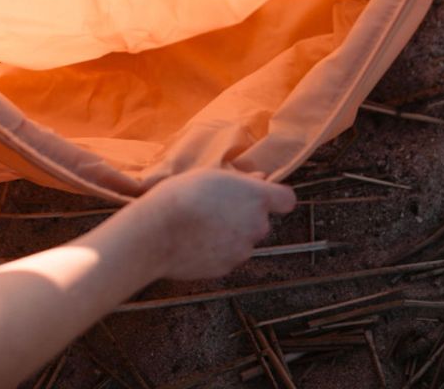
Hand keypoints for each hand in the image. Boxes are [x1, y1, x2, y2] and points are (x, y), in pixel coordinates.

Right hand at [133, 170, 296, 281]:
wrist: (156, 233)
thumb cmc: (181, 196)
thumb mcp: (211, 175)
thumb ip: (241, 181)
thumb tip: (260, 179)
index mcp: (255, 197)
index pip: (287, 199)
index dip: (275, 197)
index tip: (260, 195)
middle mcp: (256, 225)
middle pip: (260, 221)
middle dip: (244, 216)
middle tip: (216, 206)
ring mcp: (242, 250)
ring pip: (243, 240)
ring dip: (230, 234)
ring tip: (200, 224)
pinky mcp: (227, 268)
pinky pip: (228, 256)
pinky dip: (217, 250)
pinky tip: (195, 240)